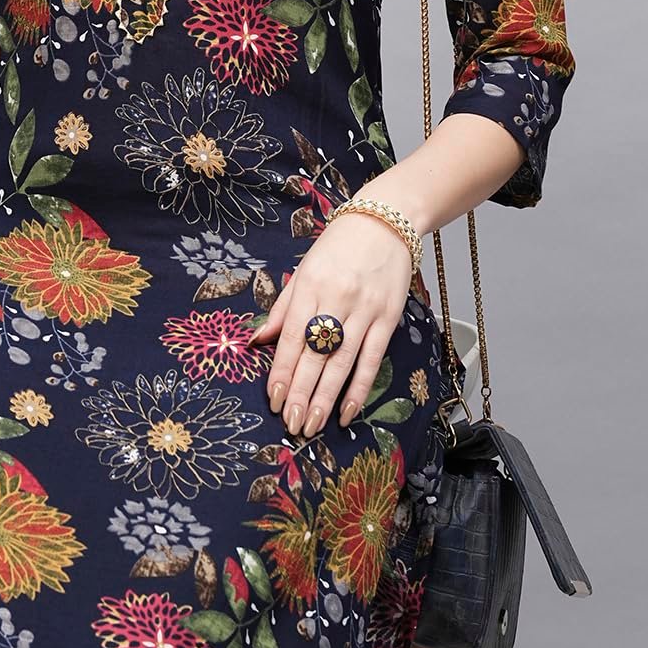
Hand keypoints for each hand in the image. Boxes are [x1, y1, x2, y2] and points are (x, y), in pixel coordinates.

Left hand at [247, 209, 413, 439]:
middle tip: (291, 422)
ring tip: (313, 424)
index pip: (293, 336)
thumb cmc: (338, 246)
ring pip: (342, 361)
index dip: (282, 370)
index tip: (274, 398)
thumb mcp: (304, 269)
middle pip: (316, 354)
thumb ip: (283, 307)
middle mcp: (337, 299)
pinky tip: (348, 411)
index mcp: (310, 286)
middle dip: (302, 392)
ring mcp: (365, 310)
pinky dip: (359, 387)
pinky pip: (372, 359)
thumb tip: (258, 340)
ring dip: (327, 397)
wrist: (384, 222)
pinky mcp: (388, 318)